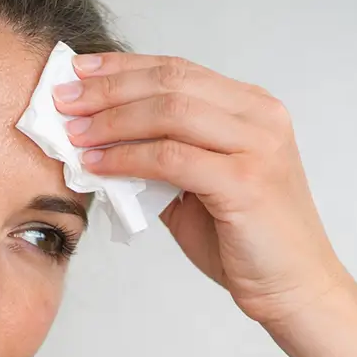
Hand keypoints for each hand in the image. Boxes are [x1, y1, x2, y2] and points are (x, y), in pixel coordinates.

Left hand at [54, 52, 349, 325]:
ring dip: (112, 121)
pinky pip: (172, 158)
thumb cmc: (246, 240)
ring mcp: (258, 146)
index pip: (178, 69)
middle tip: (62, 100)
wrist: (294, 289)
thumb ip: (163, 157)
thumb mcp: (200, 185)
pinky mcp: (246, 182)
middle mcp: (260, 117)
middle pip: (170, 81)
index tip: (78, 71)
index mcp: (252, 107)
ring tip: (73, 133)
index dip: (123, 67)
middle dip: (108, 89)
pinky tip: (98, 165)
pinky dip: (128, 158)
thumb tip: (99, 141)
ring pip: (170, 111)